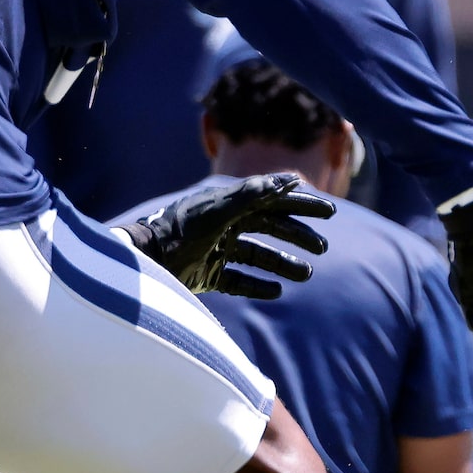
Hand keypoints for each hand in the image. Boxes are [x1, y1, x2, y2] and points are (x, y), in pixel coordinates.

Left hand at [118, 174, 334, 299]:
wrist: (143, 262)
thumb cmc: (179, 232)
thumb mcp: (217, 210)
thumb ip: (251, 194)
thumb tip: (288, 181)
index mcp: (228, 203)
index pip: (272, 200)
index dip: (301, 204)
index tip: (329, 212)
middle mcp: (223, 224)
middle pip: (269, 227)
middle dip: (297, 236)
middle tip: (322, 248)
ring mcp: (215, 250)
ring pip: (257, 255)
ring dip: (283, 263)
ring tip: (305, 274)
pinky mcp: (206, 275)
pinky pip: (238, 280)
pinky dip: (257, 285)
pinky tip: (276, 291)